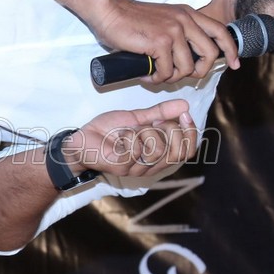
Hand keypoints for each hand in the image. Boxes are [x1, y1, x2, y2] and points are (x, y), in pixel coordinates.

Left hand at [62, 100, 199, 177]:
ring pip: (158, 149)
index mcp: (157, 155)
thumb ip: (160, 112)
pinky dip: (129, 135)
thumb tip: (184, 105)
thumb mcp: (137, 117)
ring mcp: (136, 168)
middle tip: (153, 122)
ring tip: (131, 131)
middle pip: (177, 152)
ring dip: (145, 132)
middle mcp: (150, 165)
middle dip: (169, 129)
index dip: (190, 133)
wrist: (82, 138)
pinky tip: (120, 136)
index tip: (184, 115)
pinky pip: (137, 148)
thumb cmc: (108, 131)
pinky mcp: (122, 166)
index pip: (187, 152)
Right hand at [87, 0, 239, 83]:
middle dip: (201, 71)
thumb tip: (189, 58)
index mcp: (188, 14)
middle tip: (188, 76)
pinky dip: (157, 79)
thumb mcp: (164, 20)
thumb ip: (178, 32)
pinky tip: (147, 75)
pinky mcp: (160, 43)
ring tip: (159, 75)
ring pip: (188, 67)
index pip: (220, 31)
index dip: (231, 50)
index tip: (234, 64)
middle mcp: (185, 20)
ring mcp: (173, 31)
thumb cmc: (130, 19)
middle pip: (211, 53)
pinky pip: (168, 72)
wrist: (109, 11)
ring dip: (174, 77)